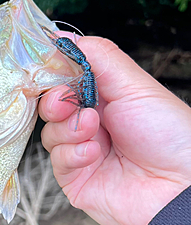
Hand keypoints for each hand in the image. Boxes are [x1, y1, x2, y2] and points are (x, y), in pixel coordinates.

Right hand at [39, 35, 190, 224]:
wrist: (178, 186)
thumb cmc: (169, 136)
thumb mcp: (135, 87)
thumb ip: (99, 59)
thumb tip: (65, 38)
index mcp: (106, 100)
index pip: (66, 82)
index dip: (54, 76)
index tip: (48, 69)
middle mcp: (91, 125)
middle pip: (51, 108)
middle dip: (55, 102)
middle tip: (67, 103)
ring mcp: (80, 152)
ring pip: (50, 134)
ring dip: (69, 129)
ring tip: (93, 131)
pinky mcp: (74, 179)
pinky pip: (56, 161)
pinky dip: (72, 154)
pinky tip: (94, 155)